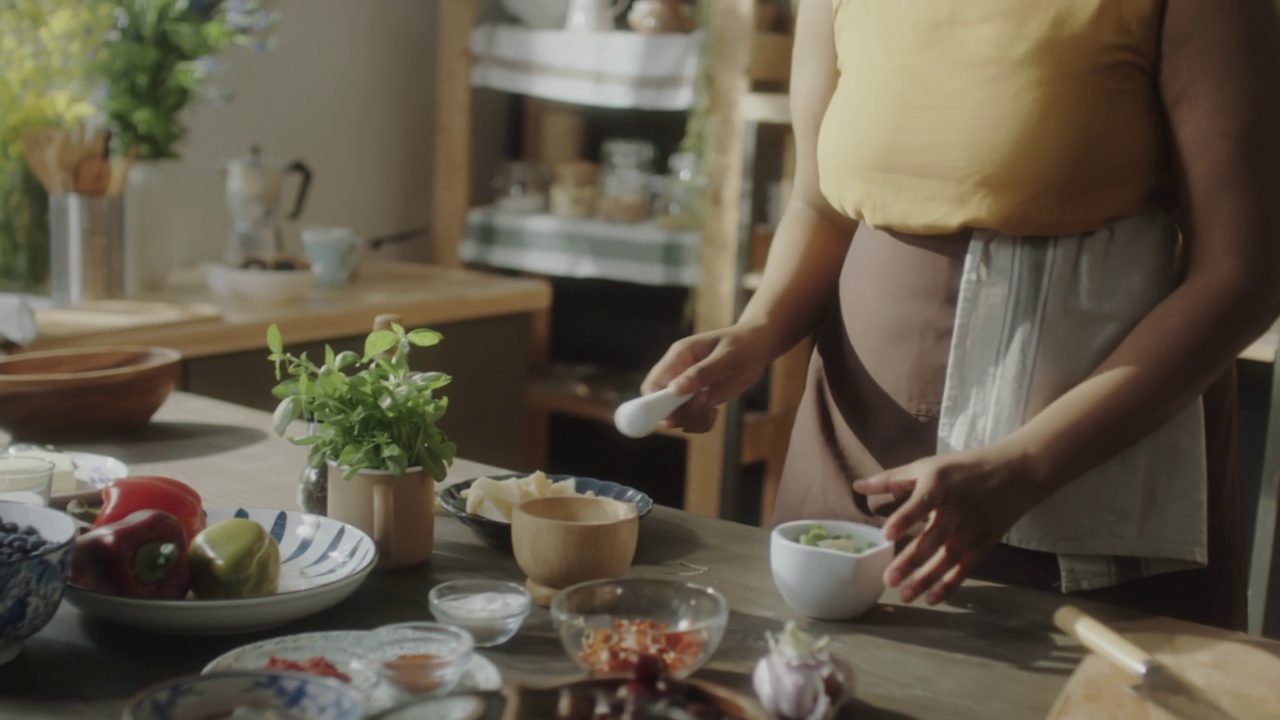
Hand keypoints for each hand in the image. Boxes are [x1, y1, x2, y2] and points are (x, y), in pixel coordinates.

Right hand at [640, 322, 777, 432]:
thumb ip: (701, 373)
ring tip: (712, 411)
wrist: (760, 346)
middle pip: (661, 405)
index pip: (653, 384)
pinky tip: (714, 414)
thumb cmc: (744, 344)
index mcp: (679, 356)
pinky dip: (700, 423)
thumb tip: (675, 389)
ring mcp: (689, 387)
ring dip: (692, 420)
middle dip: (680, 414)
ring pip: (677, 415)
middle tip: (704, 407)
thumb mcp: (727, 357)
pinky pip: (691, 418)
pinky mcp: (700, 398)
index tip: (672, 418)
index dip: (655, 404)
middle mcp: (679, 372)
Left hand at [851, 441, 1044, 604]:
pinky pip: (966, 567)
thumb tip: (857, 485)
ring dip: (927, 578)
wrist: (1016, 471)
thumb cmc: (962, 468)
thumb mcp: (927, 467)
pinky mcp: (986, 542)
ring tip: (905, 595)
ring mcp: (973, 528)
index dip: (904, 518)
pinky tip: (932, 598)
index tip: (886, 535)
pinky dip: (950, 584)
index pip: (921, 502)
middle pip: (933, 538)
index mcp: (939, 484)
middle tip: (888, 580)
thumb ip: (892, 479)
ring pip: (948, 558)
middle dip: (911, 561)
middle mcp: (957, 508)